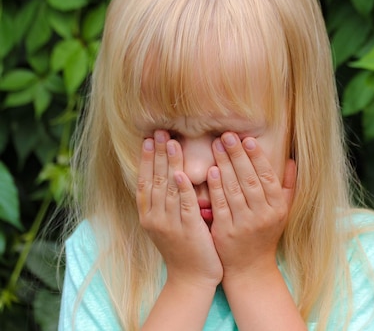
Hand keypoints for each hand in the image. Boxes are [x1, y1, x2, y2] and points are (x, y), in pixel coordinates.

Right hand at [136, 130, 222, 288]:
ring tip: (170, 142)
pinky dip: (182, 189)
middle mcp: (155, 218)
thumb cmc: (184, 250)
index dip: (146, 160)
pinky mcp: (187, 230)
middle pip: (154, 180)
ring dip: (169, 164)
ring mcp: (170, 224)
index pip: (144, 182)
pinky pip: (184, 205)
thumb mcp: (170, 224)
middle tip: (158, 131)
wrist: (191, 280)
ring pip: (167, 189)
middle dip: (156, 154)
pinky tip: (181, 173)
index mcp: (149, 216)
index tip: (148, 139)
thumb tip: (172, 174)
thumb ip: (169, 202)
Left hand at [208, 132, 295, 277]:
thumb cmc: (266, 235)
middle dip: (238, 155)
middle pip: (250, 180)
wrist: (250, 268)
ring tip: (217, 145)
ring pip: (234, 189)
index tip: (248, 139)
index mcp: (277, 208)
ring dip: (225, 165)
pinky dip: (216, 187)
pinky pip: (220, 205)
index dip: (257, 157)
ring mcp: (244, 224)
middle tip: (228, 135)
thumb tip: (292, 159)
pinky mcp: (225, 232)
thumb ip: (287, 185)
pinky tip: (211, 170)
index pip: (267, 177)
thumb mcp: (283, 211)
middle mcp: (262, 216)